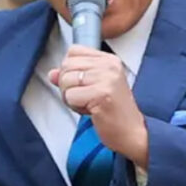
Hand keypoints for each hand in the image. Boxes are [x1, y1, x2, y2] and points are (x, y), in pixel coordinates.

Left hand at [50, 45, 148, 167]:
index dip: (70, 69)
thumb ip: (73, 77)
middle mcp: (109, 66)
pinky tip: (90, 111)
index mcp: (109, 60)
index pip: (73, 51)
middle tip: (84, 98)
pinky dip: (75, 107)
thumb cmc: (115, 113)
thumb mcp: (93, 88)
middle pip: (67, 65)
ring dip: (70, 97)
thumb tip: (52, 73)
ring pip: (66, 80)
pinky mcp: (101, 94)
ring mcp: (106, 78)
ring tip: (88, 104)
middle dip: (68, 85)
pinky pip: (70, 96)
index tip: (82, 84)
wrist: (132, 133)